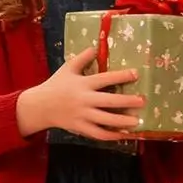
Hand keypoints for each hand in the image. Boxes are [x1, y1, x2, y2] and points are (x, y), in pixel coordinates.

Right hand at [16, 46, 143, 140]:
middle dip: (127, 102)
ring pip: (106, 120)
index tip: (136, 74)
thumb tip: (96, 47)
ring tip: (137, 122)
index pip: (105, 78)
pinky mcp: (81, 128)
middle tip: (142, 101)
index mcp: (83, 83)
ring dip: (123, 122)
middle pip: (109, 101)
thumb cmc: (56, 85)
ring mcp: (83, 115)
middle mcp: (84, 100)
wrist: (40, 106)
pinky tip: (123, 135)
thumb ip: (82, 58)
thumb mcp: (68, 68)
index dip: (121, 76)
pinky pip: (99, 133)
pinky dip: (112, 136)